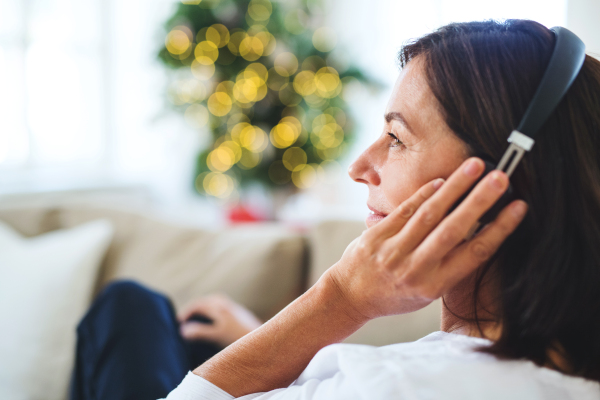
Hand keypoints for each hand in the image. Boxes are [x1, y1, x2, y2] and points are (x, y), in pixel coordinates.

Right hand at [178, 293, 262, 347]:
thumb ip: (200, 332)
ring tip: (197, 318)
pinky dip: (213, 309)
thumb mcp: (217, 335)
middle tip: (185, 319)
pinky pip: (223, 306)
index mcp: (220, 307)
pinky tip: (214, 320)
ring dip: (204, 307)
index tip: (179, 322)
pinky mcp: (240, 313)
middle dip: (194, 308)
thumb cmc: (240, 338)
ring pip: (215, 302)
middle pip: (206, 301)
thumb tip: (183, 330)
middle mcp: (227, 304)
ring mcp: (234, 308)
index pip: (198, 304)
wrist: (265, 339)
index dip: (186, 312)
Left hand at [323, 157, 527, 320]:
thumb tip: (478, 232)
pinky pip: (405, 209)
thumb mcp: (427, 292)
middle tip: (501, 177)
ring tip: (474, 166)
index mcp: (435, 285)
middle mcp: (415, 268)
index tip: (519, 207)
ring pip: (429, 214)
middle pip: (454, 229)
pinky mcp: (377, 235)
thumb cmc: (395, 294)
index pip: (475, 254)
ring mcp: (394, 251)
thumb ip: (449, 266)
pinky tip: (442, 179)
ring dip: (455, 187)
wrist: (350, 296)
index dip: (500, 229)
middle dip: (480, 201)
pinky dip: (425, 193)